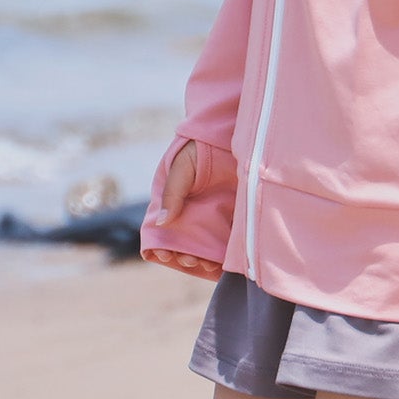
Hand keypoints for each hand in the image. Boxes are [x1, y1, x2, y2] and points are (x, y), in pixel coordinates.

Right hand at [142, 141, 223, 280]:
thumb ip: (173, 193)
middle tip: (189, 259)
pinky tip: (222, 264)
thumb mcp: (181, 168)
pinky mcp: (235, 217)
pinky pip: (230, 241)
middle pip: (186, 243)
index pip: (166, 231)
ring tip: (204, 264)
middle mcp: (194, 213)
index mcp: (176, 203)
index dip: (163, 245)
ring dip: (203, 261)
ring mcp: (215, 216)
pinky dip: (226, 256)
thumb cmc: (198, 148)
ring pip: (206, 247)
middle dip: (185, 257)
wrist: (228, 134)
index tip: (165, 253)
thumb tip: (164, 221)